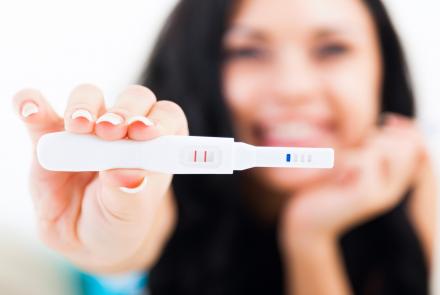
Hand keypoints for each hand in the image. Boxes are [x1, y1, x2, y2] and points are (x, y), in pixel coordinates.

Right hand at [12, 84, 187, 272]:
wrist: (83, 237)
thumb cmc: (118, 221)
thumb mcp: (129, 216)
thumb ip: (129, 195)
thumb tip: (126, 174)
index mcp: (154, 146)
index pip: (166, 117)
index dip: (158, 119)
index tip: (144, 132)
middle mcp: (124, 130)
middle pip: (131, 99)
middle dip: (123, 110)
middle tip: (110, 131)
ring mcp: (87, 130)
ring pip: (89, 97)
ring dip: (84, 106)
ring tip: (78, 127)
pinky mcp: (50, 135)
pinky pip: (40, 111)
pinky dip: (32, 104)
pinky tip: (30, 110)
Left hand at [279, 114, 427, 249]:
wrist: (306, 221)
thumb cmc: (325, 186)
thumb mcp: (351, 161)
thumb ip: (372, 145)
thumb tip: (391, 120)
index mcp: (395, 180)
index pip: (418, 144)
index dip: (404, 129)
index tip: (381, 125)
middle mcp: (395, 188)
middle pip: (406, 142)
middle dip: (376, 137)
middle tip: (352, 154)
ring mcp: (384, 195)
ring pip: (384, 148)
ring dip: (359, 149)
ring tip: (342, 167)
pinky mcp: (366, 197)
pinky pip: (364, 160)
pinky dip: (345, 159)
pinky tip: (334, 176)